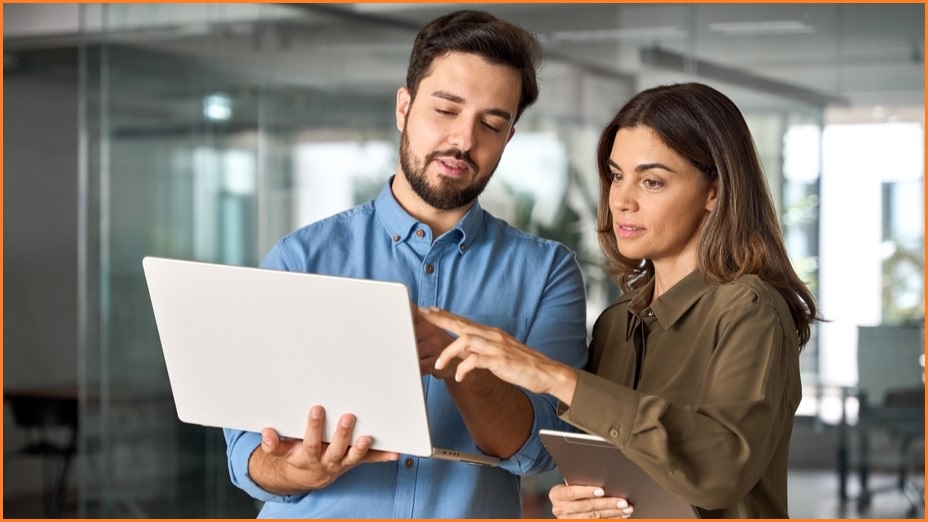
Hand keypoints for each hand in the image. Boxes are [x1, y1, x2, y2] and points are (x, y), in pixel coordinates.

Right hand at [255, 405, 398, 491]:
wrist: (307, 476)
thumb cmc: (296, 455)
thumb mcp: (281, 452)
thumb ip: (273, 444)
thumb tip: (266, 434)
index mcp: (308, 456)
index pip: (310, 442)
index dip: (313, 427)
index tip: (317, 408)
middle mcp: (327, 461)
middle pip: (335, 449)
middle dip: (342, 434)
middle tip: (348, 416)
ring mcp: (343, 462)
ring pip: (353, 457)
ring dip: (361, 448)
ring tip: (368, 437)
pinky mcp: (354, 462)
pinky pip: (369, 461)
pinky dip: (383, 457)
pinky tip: (395, 452)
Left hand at [419, 307, 576, 401]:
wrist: (547, 373)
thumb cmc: (522, 365)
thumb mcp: (498, 353)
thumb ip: (481, 350)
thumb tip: (462, 351)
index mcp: (491, 333)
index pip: (464, 320)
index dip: (446, 315)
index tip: (429, 310)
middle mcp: (492, 336)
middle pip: (461, 323)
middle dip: (440, 319)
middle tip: (422, 315)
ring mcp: (497, 347)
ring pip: (466, 339)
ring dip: (449, 351)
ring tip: (438, 363)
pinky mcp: (500, 361)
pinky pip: (476, 360)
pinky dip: (464, 367)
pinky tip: (459, 376)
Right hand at [549, 484, 634, 518]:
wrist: (563, 504)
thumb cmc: (569, 489)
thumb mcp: (569, 483)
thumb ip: (579, 480)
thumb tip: (602, 475)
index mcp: (557, 494)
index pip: (571, 492)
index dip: (586, 491)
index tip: (602, 490)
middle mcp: (561, 509)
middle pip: (586, 506)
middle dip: (607, 503)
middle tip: (622, 501)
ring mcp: (569, 520)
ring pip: (594, 517)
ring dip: (613, 513)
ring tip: (626, 508)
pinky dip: (611, 519)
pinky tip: (621, 515)